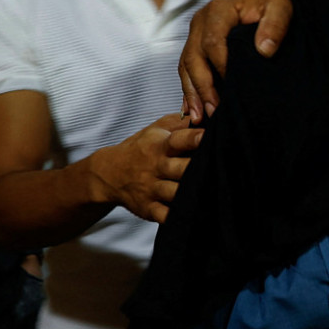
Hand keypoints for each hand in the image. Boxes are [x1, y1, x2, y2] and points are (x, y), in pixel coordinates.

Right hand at [88, 114, 203, 223]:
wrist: (108, 173)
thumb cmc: (142, 147)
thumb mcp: (157, 128)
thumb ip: (182, 120)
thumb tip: (208, 111)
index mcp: (159, 145)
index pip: (178, 140)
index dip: (194, 138)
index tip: (209, 136)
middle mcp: (155, 167)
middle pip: (181, 169)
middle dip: (199, 169)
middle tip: (221, 167)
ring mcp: (151, 189)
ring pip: (176, 193)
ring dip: (193, 193)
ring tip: (214, 192)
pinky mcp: (148, 208)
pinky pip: (165, 215)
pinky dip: (179, 216)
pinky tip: (196, 213)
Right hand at [179, 0, 291, 122]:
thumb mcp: (281, 6)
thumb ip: (275, 25)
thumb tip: (264, 51)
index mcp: (218, 11)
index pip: (213, 43)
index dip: (220, 67)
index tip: (232, 89)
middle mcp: (201, 21)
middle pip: (193, 58)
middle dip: (201, 87)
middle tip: (211, 112)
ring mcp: (196, 32)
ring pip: (186, 65)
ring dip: (191, 92)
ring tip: (198, 117)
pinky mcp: (198, 42)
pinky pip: (188, 67)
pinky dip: (190, 88)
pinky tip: (192, 108)